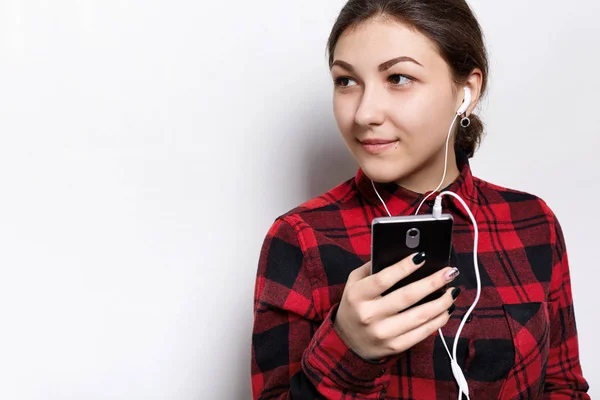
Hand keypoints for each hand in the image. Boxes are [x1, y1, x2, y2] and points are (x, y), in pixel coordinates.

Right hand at [333, 252, 459, 360]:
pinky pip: (422, 333)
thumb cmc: (355, 305)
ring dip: (442, 302)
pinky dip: (438, 320)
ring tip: (453, 291)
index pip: (384, 278)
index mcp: (357, 295)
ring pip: (420, 316)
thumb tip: (402, 254)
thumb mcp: (354, 283)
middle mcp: (369, 315)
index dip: (404, 267)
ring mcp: (383, 333)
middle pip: (407, 296)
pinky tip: (446, 310)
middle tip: (450, 272)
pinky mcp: (395, 347)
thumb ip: (372, 268)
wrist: (348, 341)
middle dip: (433, 282)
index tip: (422, 256)